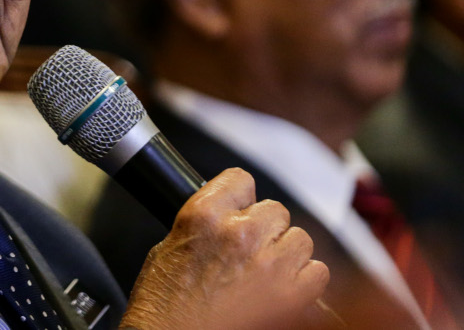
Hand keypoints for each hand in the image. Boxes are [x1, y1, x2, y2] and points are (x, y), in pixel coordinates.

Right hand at [119, 168, 330, 329]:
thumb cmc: (165, 302)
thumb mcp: (170, 244)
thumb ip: (207, 221)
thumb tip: (230, 213)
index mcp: (205, 215)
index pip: (241, 180)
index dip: (240, 198)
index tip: (239, 210)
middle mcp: (240, 234)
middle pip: (275, 210)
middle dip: (264, 229)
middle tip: (247, 251)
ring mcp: (270, 264)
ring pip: (300, 238)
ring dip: (285, 252)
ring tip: (263, 272)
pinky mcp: (291, 296)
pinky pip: (317, 272)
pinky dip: (304, 280)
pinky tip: (280, 288)